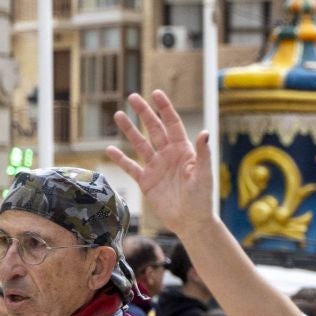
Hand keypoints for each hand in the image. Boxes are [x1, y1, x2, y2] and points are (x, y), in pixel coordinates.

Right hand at [106, 91, 216, 238]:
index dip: (165, 109)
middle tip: (132, 97)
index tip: (156, 93)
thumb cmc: (202, 199)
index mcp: (184, 151)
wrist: (191, 222)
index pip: (173, 125)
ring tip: (118, 114)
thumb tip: (205, 133)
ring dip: (130, 130)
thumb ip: (203, 154)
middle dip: (144, 113)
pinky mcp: (147, 181)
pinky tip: (110, 149)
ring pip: (140, 144)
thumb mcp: (203, 175)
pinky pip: (131, 167)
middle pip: (154, 129)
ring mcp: (156, 168)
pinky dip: (121, 159)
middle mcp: (169, 156)